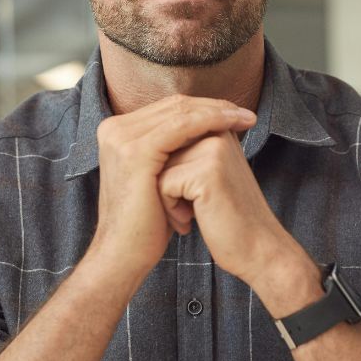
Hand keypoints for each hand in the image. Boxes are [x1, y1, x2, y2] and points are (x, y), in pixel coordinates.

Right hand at [84, 95, 256, 284]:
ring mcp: (122, 138)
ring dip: (218, 111)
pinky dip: (211, 121)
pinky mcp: (136, 151)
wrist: (124, 255)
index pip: (167, 108)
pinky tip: (233, 125)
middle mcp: (114, 129)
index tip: (235, 114)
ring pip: (180, 111)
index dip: (203, 107)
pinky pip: (182, 126)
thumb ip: (171, 151)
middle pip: (174, 105)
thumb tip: (205, 132)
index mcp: (117, 132)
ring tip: (246, 119)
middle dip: (214, 106)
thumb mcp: (158, 178)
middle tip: (245, 113)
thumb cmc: (147, 224)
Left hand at [156, 131, 316, 301]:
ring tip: (191, 214)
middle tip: (191, 207)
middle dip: (167, 185)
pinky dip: (170, 208)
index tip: (196, 195)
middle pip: (161, 153)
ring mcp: (214, 149)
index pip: (169, 140)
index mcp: (218, 128)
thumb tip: (149, 143)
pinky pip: (163, 185)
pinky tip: (190, 220)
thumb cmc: (227, 217)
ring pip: (159, 168)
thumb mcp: (207, 176)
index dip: (172, 174)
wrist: (257, 249)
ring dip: (167, 198)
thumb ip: (186, 152)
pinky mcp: (207, 171)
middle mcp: (218, 132)